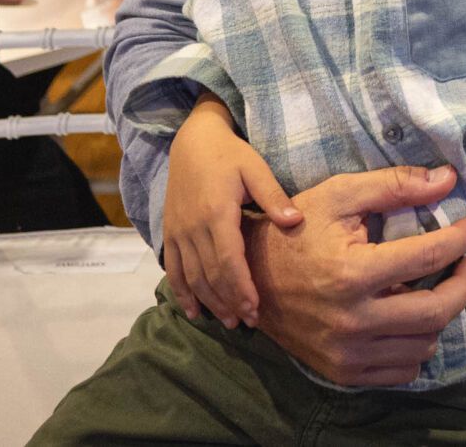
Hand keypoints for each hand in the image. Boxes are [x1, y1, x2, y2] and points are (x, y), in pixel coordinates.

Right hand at [163, 93, 301, 326]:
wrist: (192, 141)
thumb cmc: (230, 154)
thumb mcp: (256, 167)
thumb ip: (273, 196)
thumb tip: (295, 221)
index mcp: (216, 213)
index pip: (228, 260)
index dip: (241, 288)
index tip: (256, 309)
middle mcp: (192, 227)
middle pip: (209, 275)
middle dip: (229, 302)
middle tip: (248, 323)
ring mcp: (177, 232)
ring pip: (190, 277)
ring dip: (209, 302)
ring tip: (228, 322)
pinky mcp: (170, 233)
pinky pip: (173, 269)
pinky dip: (182, 292)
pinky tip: (195, 311)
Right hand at [242, 164, 465, 385]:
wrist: (248, 276)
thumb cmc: (296, 229)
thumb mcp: (340, 195)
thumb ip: (395, 186)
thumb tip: (449, 179)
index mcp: (352, 273)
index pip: (429, 258)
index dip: (461, 239)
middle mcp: (351, 320)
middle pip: (436, 311)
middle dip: (465, 284)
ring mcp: (345, 353)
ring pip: (423, 344)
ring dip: (441, 314)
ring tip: (437, 288)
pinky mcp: (341, 371)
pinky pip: (402, 370)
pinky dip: (417, 345)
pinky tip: (411, 318)